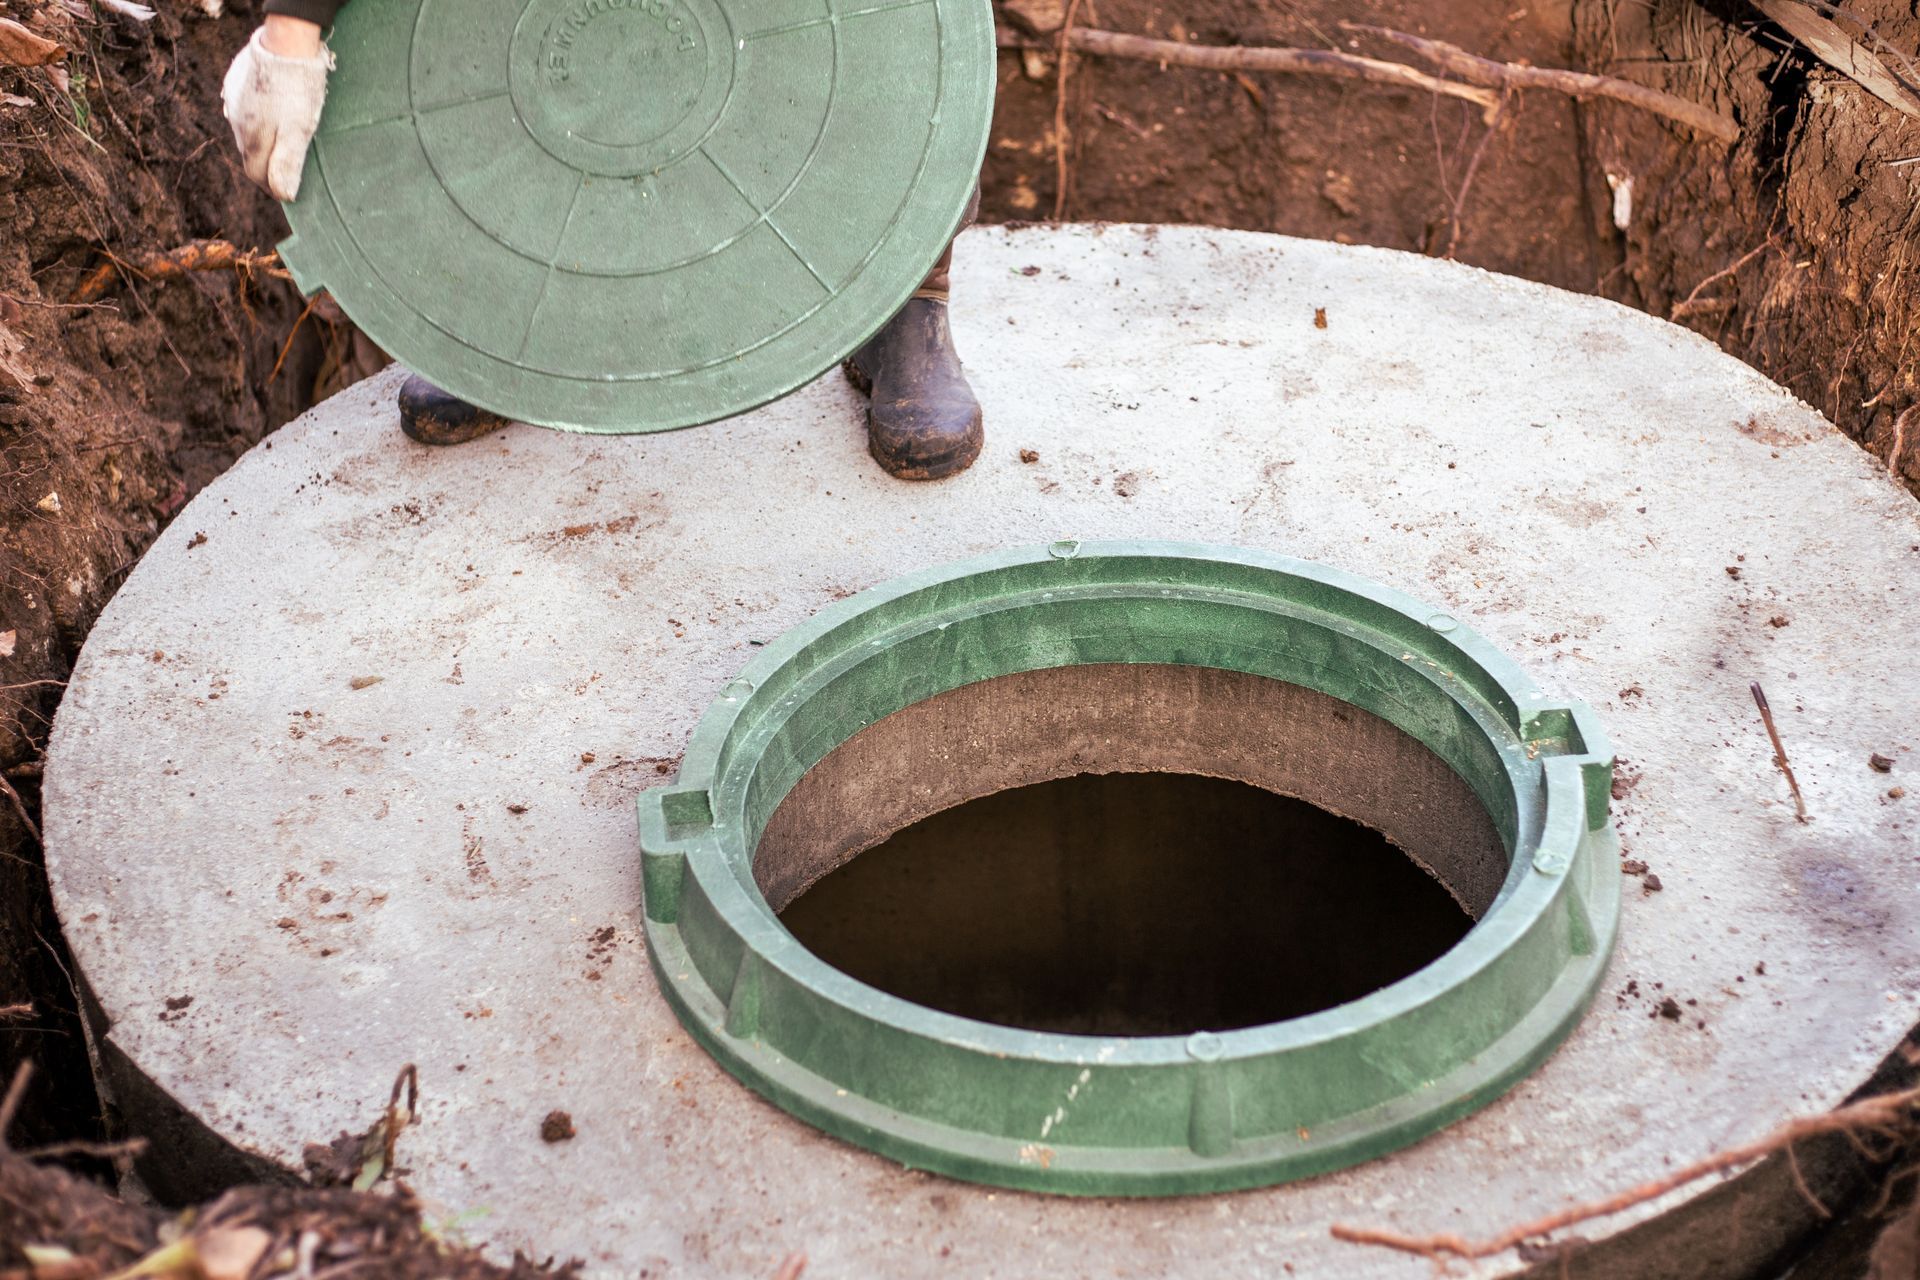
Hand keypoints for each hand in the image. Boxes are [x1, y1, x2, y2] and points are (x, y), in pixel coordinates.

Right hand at [221, 18, 332, 201]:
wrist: (285, 43)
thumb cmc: (296, 91)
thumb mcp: (298, 131)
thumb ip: (287, 163)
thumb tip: (283, 195)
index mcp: (251, 139)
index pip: (256, 174)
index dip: (272, 187)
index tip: (287, 194)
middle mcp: (236, 122)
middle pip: (250, 154)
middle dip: (267, 166)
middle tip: (287, 171)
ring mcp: (234, 101)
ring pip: (246, 131)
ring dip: (262, 141)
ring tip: (282, 143)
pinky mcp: (236, 83)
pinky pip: (244, 109)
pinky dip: (257, 119)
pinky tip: (269, 115)